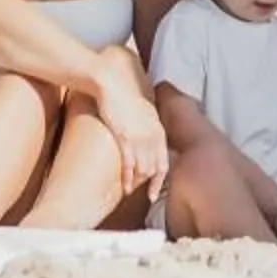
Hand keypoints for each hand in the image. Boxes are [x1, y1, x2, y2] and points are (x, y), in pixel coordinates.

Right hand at [95, 67, 169, 200]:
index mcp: (158, 128)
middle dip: (150, 183)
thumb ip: (148, 125)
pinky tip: (126, 187)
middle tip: (144, 194)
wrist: (112, 83)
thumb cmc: (125, 95)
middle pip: (155, 167)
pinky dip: (128, 178)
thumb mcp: (144, 111)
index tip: (156, 190)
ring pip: (144, 169)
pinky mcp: (125, 138)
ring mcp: (140, 138)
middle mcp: (153, 135)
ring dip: (139, 182)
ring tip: (132, 191)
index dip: (160, 177)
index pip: (164, 159)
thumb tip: (147, 136)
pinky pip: (130, 165)